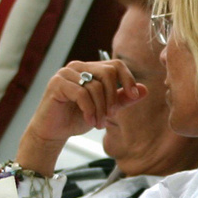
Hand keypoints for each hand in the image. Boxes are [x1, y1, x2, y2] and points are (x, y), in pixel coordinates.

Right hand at [15, 60, 145, 175]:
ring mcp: (66, 73)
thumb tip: (145, 90)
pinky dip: (89, 110)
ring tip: (98, 124)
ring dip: (101, 109)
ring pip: (96, 86)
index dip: (128, 79)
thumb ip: (121, 99)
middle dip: (113, 97)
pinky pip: (82, 94)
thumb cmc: (76, 119)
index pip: (116, 65)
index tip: (134, 96)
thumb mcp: (104, 109)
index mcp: (90, 69)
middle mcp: (78, 67)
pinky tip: (89, 121)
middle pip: (108, 72)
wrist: (52, 132)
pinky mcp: (57, 84)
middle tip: (111, 116)